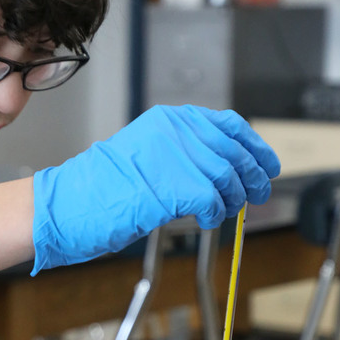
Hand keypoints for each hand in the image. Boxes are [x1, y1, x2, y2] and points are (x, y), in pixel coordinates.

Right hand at [32, 104, 280, 272]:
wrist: (72, 202)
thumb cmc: (103, 186)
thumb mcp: (146, 151)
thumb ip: (183, 150)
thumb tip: (226, 165)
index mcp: (170, 119)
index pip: (230, 125)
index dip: (254, 146)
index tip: (266, 163)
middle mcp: (176, 131)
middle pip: (236, 153)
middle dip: (253, 177)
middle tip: (257, 194)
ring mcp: (177, 158)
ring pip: (229, 179)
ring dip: (232, 200)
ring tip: (223, 212)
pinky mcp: (177, 187)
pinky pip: (213, 203)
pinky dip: (214, 216)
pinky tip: (204, 221)